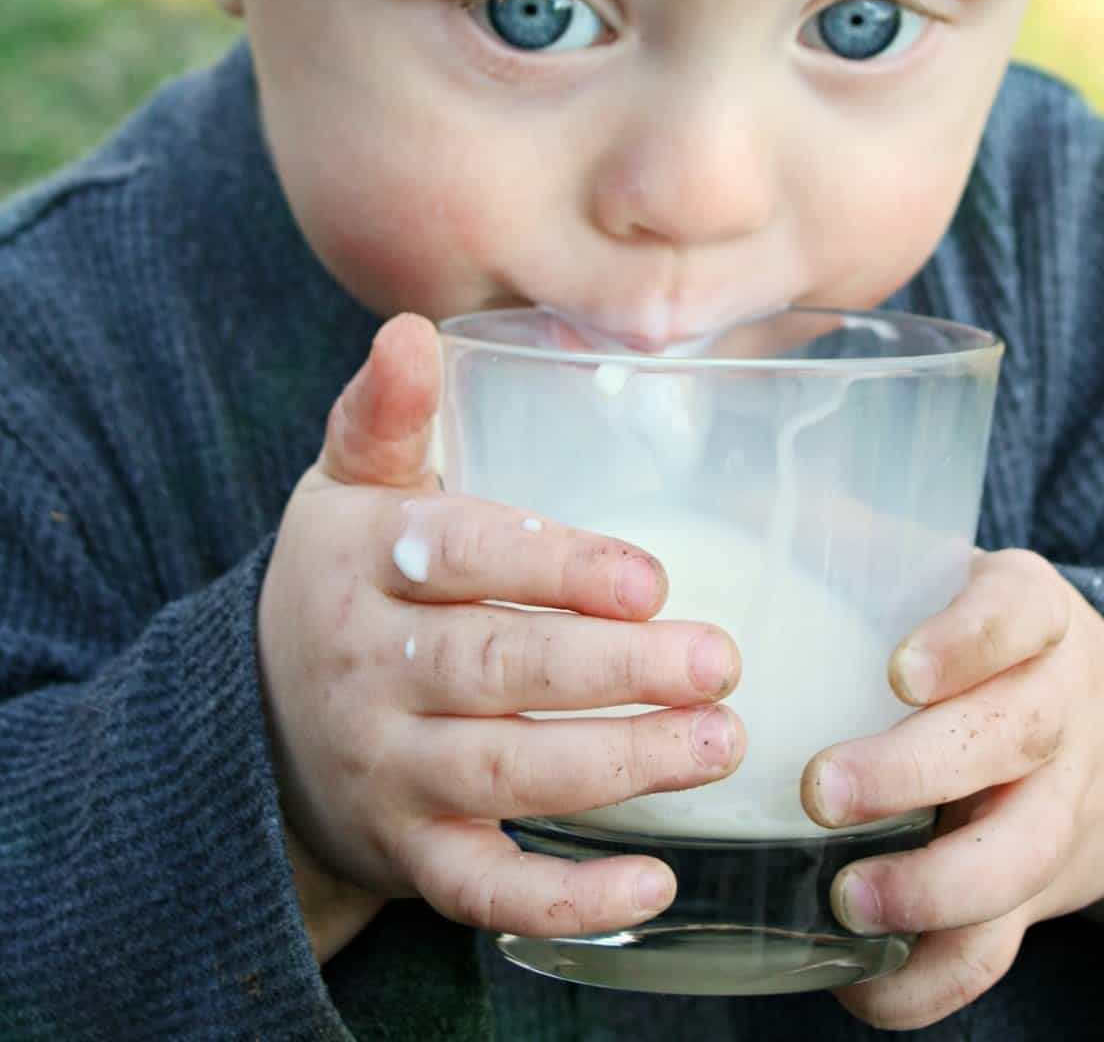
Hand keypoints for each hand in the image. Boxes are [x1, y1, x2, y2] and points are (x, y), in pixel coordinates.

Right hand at [258, 314, 744, 961]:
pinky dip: (566, 901)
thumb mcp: (346, 488)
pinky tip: (655, 884)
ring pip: (502, 776)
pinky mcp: (410, 855)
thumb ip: (386, 414)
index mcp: (361, 561)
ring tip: (719, 742)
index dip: (553, 568)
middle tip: (718, 661)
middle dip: (610, 671)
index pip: (459, 558)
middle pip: (492, 671)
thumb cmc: (343, 580)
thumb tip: (411, 329)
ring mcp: (388, 770)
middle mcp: (369, 669)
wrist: (256, 726)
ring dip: (615, 766)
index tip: (650, 576)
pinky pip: (484, 891)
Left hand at [799, 549, 1103, 1029]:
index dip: (965, 644)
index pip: (1015, 618)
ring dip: (935, 889)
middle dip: (917, 772)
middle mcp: (1056, 709)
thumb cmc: (977, 640)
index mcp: (1030, 619)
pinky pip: (1003, 945)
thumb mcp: (940, 575)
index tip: (899, 670)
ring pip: (1019, 855)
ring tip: (849, 902)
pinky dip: (938, 980)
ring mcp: (1054, 805)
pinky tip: (866, 986)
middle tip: (822, 791)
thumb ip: (853, 541)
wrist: (1098, 724)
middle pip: (1012, 741)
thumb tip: (734, 495)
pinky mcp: (1037, 888)